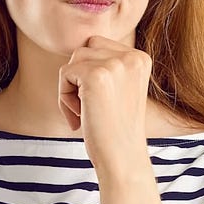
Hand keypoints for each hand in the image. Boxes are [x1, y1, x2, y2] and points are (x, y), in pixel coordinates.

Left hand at [58, 35, 151, 172]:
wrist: (122, 158)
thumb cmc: (115, 128)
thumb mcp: (120, 88)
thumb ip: (107, 65)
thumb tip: (79, 47)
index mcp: (140, 57)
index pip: (97, 45)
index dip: (89, 73)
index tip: (100, 101)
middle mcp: (132, 56)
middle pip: (84, 50)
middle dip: (78, 78)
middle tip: (89, 108)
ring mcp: (115, 65)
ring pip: (73, 60)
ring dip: (70, 88)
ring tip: (85, 112)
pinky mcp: (96, 76)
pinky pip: (64, 74)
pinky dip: (64, 97)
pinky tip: (80, 117)